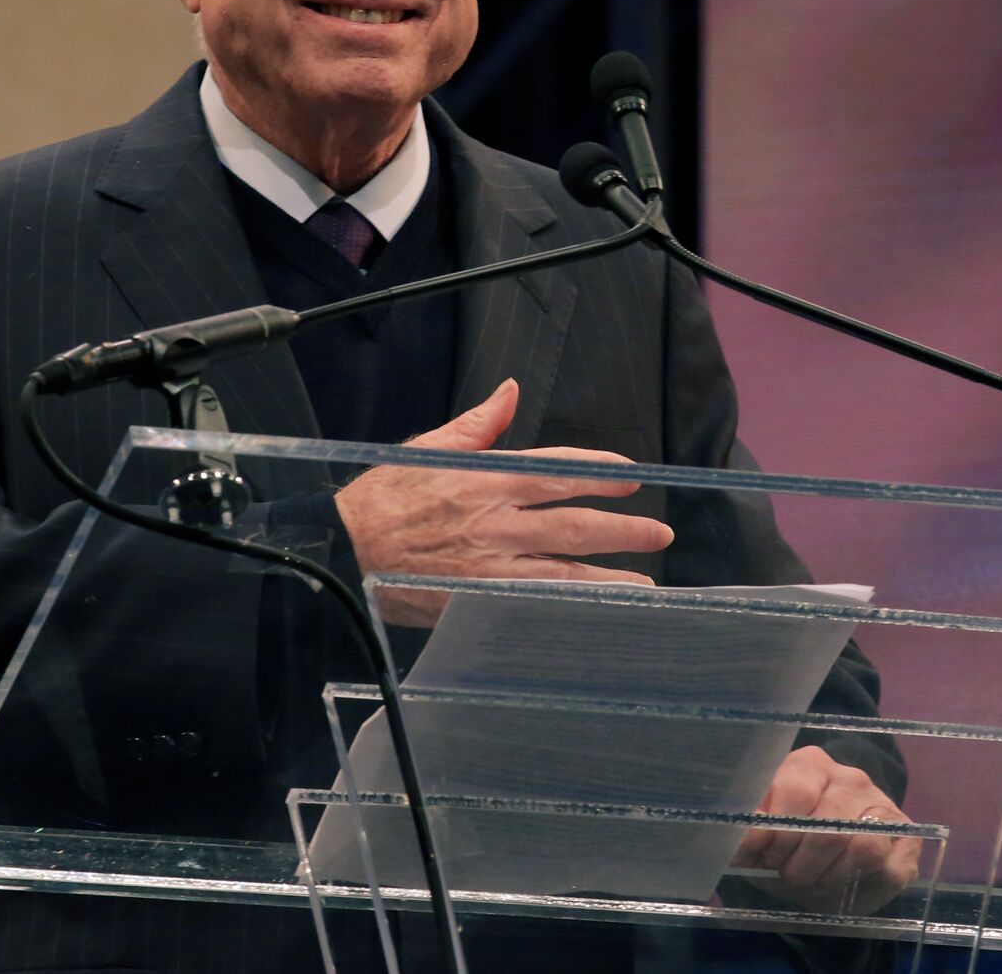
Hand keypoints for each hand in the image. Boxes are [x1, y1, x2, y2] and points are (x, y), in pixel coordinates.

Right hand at [333, 379, 672, 624]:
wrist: (343, 548)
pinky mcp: (477, 597)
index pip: (557, 470)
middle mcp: (496, 518)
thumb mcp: (430, 447)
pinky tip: (595, 610)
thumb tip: (510, 391)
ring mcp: (489, 562)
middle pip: (573, 522)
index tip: (630, 476)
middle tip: (658, 532)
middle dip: (622, 527)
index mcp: (486, 476)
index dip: (598, 473)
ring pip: (563, 568)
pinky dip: (568, 606)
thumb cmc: (383, 496)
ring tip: (645, 580)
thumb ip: (479, 424)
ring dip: (609, 574)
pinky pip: (534, 602)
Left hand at [733, 746, 920, 915]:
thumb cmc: (787, 841)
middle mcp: (850, 777)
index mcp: (809, 764)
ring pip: (862, 847)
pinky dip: (861, 887)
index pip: (794, 790)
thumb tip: (742, 838)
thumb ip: (748, 831)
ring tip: (813, 881)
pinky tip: (843, 884)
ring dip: (831, 877)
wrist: (828, 859)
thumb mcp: (760, 834)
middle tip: (788, 874)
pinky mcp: (906, 837)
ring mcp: (882, 804)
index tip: (764, 855)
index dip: (776, 833)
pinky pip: (888, 868)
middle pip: (827, 826)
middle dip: (800, 863)